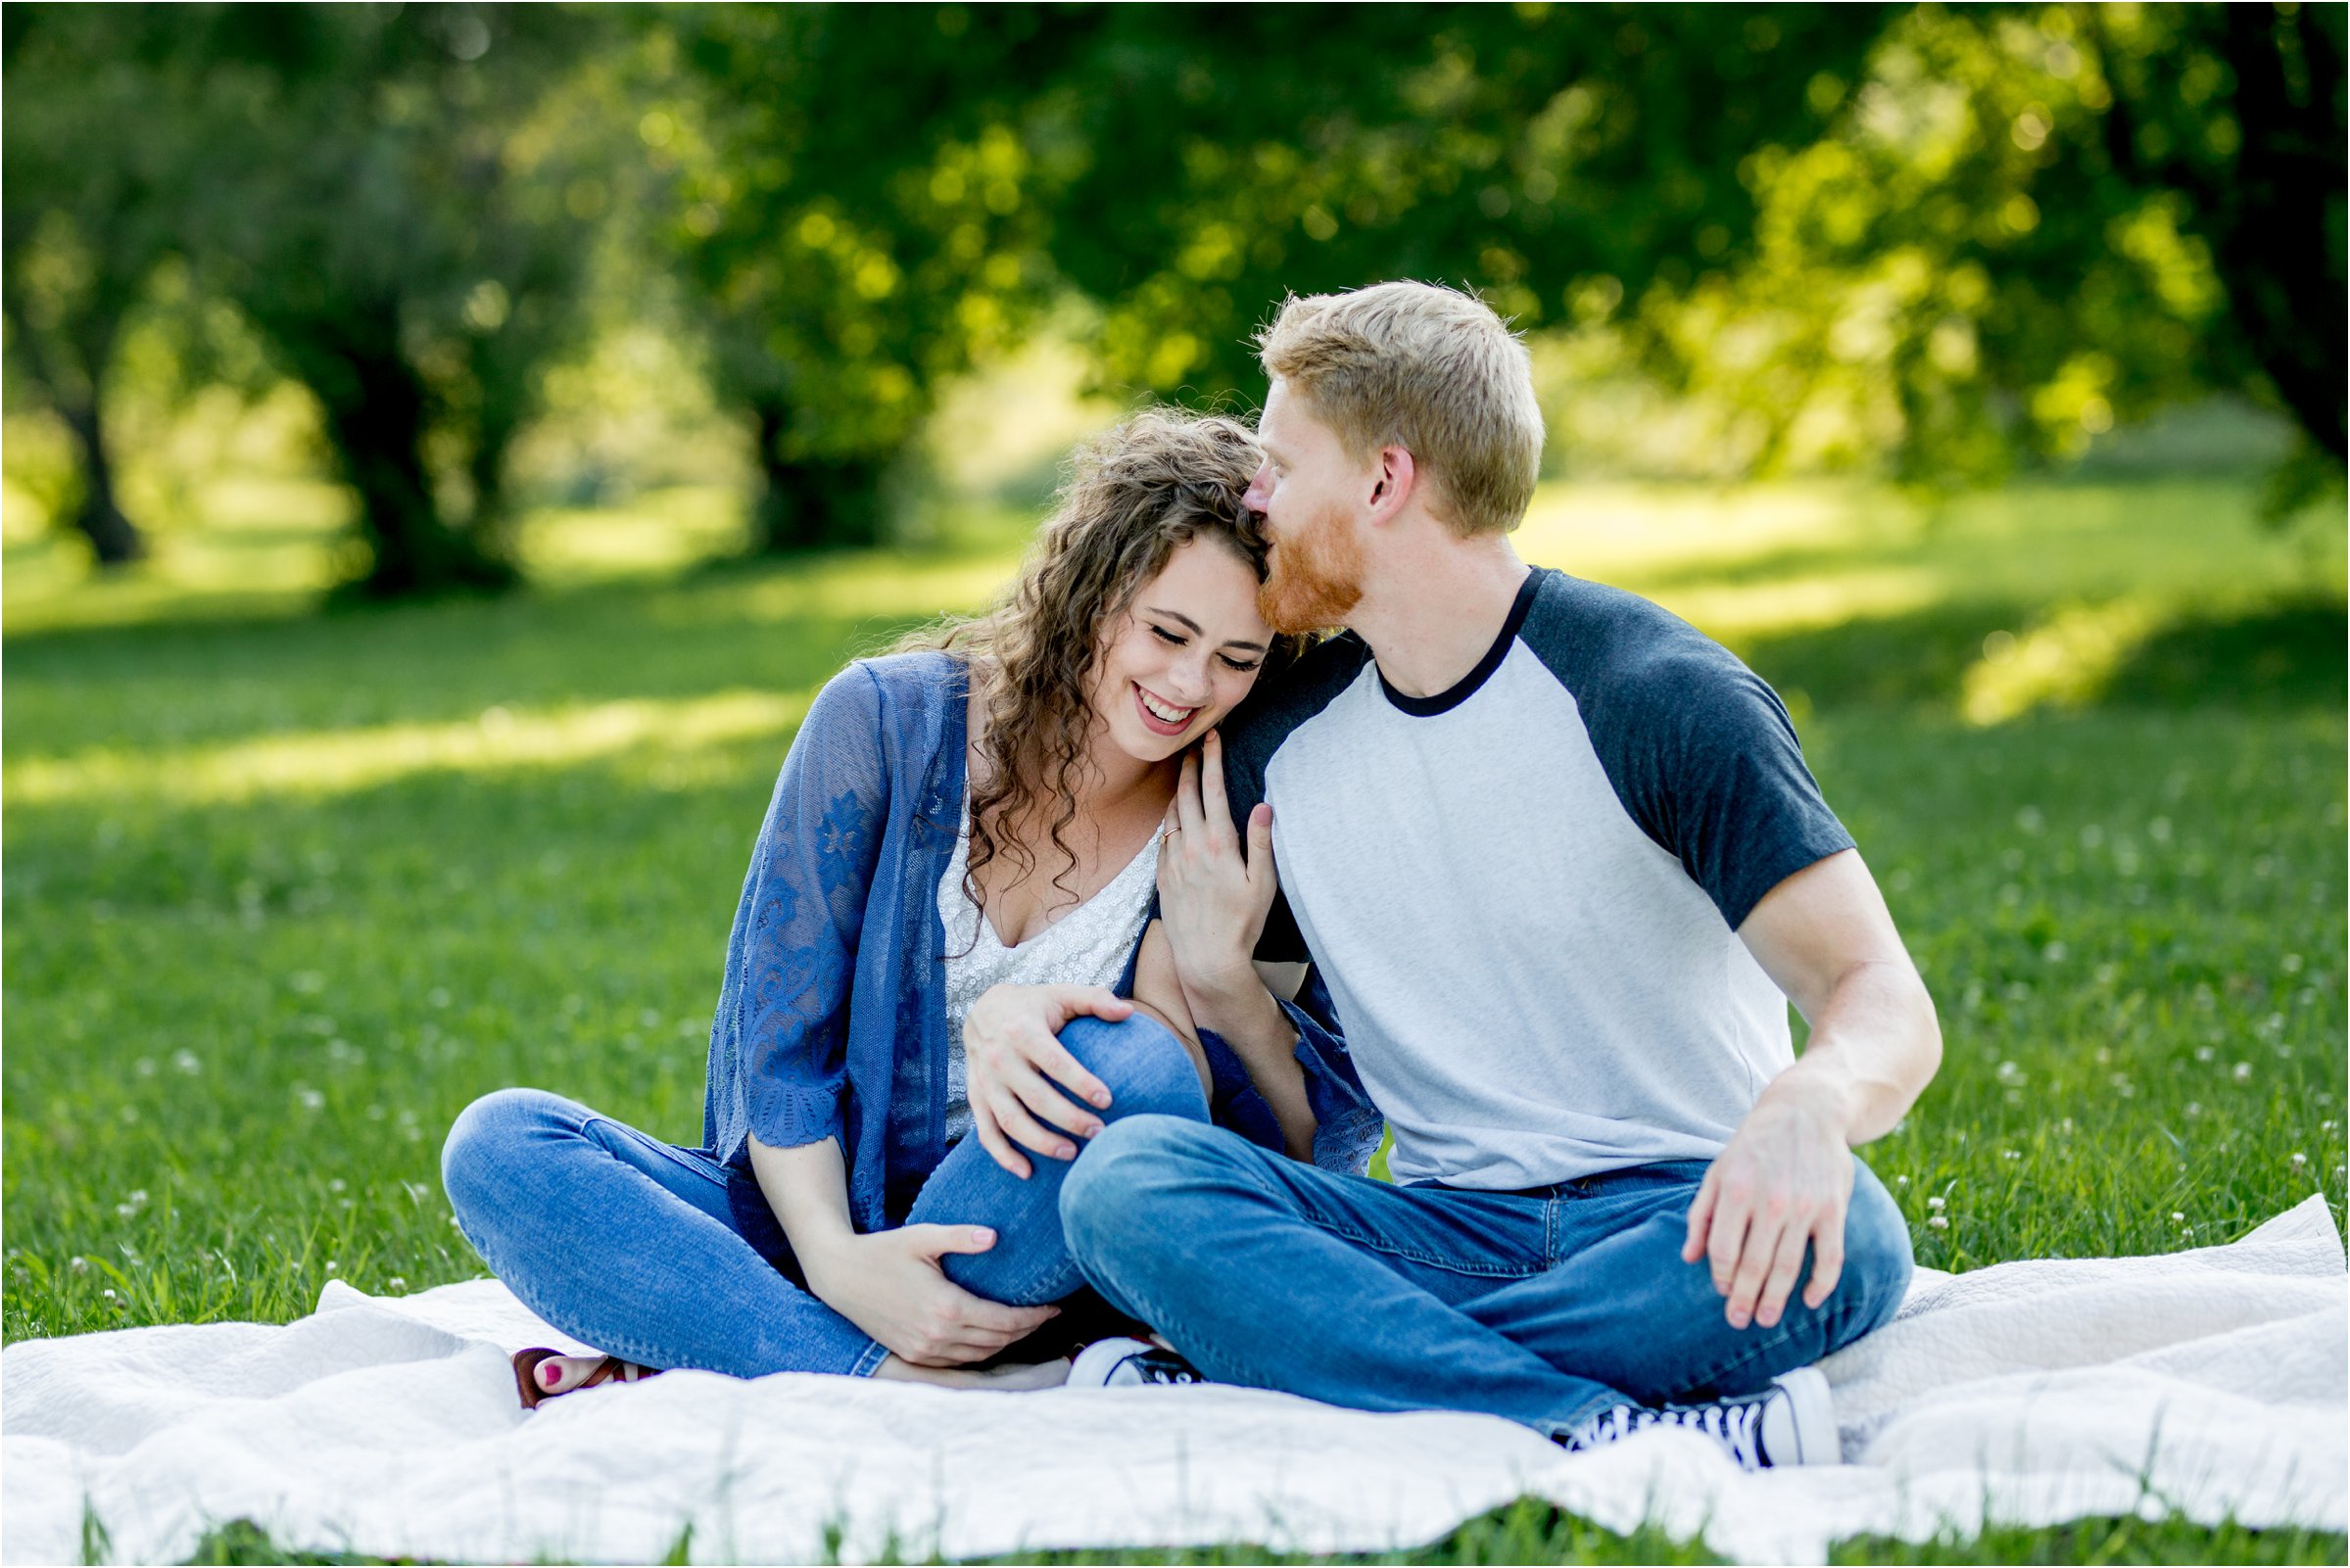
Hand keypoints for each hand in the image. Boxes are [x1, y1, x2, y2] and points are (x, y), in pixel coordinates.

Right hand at [799, 1224, 1059, 1366]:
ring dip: (1005, 1343)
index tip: (1055, 1307)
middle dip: (1026, 1330)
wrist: (840, 1276)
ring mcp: (924, 1350)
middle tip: (1046, 1316)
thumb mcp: (922, 1237)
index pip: (1005, 1321)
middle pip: (997, 1341)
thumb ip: (960, 1237)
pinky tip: (990, 1337)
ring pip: (980, 1355)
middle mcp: (938, 1336)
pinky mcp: (913, 1354)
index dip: (1034, 1316)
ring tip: (1024, 1326)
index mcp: (947, 1308)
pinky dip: (980, 1352)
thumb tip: (994, 1237)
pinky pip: (958, 1361)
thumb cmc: (882, 1251)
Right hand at [963, 983, 1129, 1178]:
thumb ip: (1094, 999)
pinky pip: (987, 1132)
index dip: (1080, 1083)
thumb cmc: (1032, 1006)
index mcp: (1022, 1031)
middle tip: (1100, 1132)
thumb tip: (1129, 1011)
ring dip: (1040, 1142)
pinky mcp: (976, 1098)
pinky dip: (1003, 1156)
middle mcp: (999, 1057)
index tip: (1107, 1100)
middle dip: (1069, 1119)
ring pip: (1011, 1120)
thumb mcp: (1060, 994)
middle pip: (1035, 1097)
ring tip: (1072, 1153)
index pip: (1054, 1062)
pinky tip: (1027, 1172)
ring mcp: (985, 1081)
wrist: (982, 1010)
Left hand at [1157, 731, 1278, 1009]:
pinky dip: (1167, 821)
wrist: (1206, 959)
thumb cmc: (1242, 924)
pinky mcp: (1163, 878)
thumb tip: (1265, 806)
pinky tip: (1172, 818)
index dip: (1211, 759)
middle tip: (1192, 746)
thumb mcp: (1263, 884)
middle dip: (1189, 766)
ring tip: (1180, 774)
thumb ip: (1262, 843)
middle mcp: (1192, 847)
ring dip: (1175, 791)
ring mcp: (1174, 862)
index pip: (1213, 790)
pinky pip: (1162, 840)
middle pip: (1186, 795)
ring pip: (1171, 815)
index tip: (1211, 737)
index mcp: (1219, 843)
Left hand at [1680, 1080, 1855, 1329]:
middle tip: (1739, 1322)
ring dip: (1776, 1299)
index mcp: (1737, 1191)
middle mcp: (1771, 1202)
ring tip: (1766, 1319)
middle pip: (1754, 1265)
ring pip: (1788, 1266)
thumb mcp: (1719, 1171)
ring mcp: (1805, 1208)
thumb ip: (1702, 1215)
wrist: (1806, 1111)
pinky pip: (1830, 1257)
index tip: (1722, 1292)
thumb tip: (1689, 1257)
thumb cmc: (1754, 1145)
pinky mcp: (1833, 1210)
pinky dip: (1821, 1284)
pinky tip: (1810, 1301)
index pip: (1724, 1250)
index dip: (1721, 1276)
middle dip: (1744, 1299)